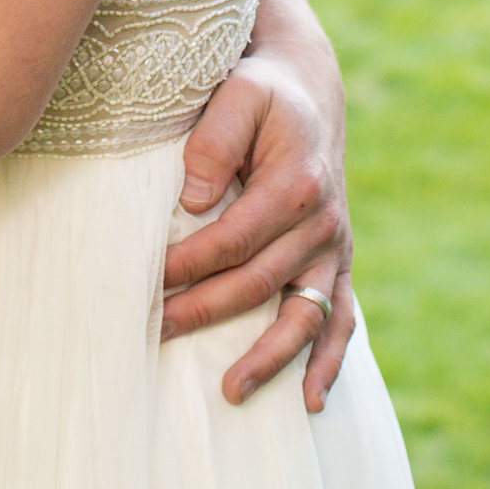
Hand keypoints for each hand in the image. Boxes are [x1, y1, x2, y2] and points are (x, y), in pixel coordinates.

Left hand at [159, 45, 354, 409]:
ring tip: (232, 390)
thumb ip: (215, 140)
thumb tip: (192, 200)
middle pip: (258, 282)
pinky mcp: (337, 261)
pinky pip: (340, 318)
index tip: (148, 279)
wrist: (307, 88)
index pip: (232, 240)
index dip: (188, 264)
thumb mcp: (239, 93)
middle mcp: (321, 223)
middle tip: (156, 331)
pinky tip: (311, 400)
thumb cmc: (262, 91)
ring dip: (270, 357)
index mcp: (296, 185)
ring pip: (302, 314)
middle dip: (205, 311)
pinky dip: (329, 360)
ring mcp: (333, 247)